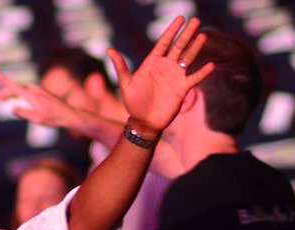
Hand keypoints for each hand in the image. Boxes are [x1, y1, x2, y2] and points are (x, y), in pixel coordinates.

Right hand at [0, 72, 78, 126]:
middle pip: (16, 88)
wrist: (68, 114)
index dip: (5, 81)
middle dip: (4, 92)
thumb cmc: (53, 118)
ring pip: (21, 89)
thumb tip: (12, 109)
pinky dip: (18, 93)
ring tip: (3, 100)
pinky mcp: (41, 92)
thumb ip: (24, 113)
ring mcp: (38, 90)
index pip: (16, 87)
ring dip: (11, 93)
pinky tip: (15, 98)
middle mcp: (35, 90)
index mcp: (33, 96)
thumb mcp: (37, 119)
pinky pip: (26, 90)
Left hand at [107, 16, 214, 133]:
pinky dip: (202, 72)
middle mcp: (166, 67)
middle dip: (187, 34)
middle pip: (179, 47)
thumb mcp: (126, 83)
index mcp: (153, 63)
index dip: (172, 30)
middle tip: (196, 20)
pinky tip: (211, 65)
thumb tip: (109, 49)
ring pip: (188, 58)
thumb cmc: (133, 102)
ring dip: (195, 48)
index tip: (180, 18)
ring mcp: (176, 76)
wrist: (144, 121)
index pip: (164, 42)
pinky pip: (194, 78)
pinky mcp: (182, 88)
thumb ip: (120, 66)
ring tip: (202, 36)